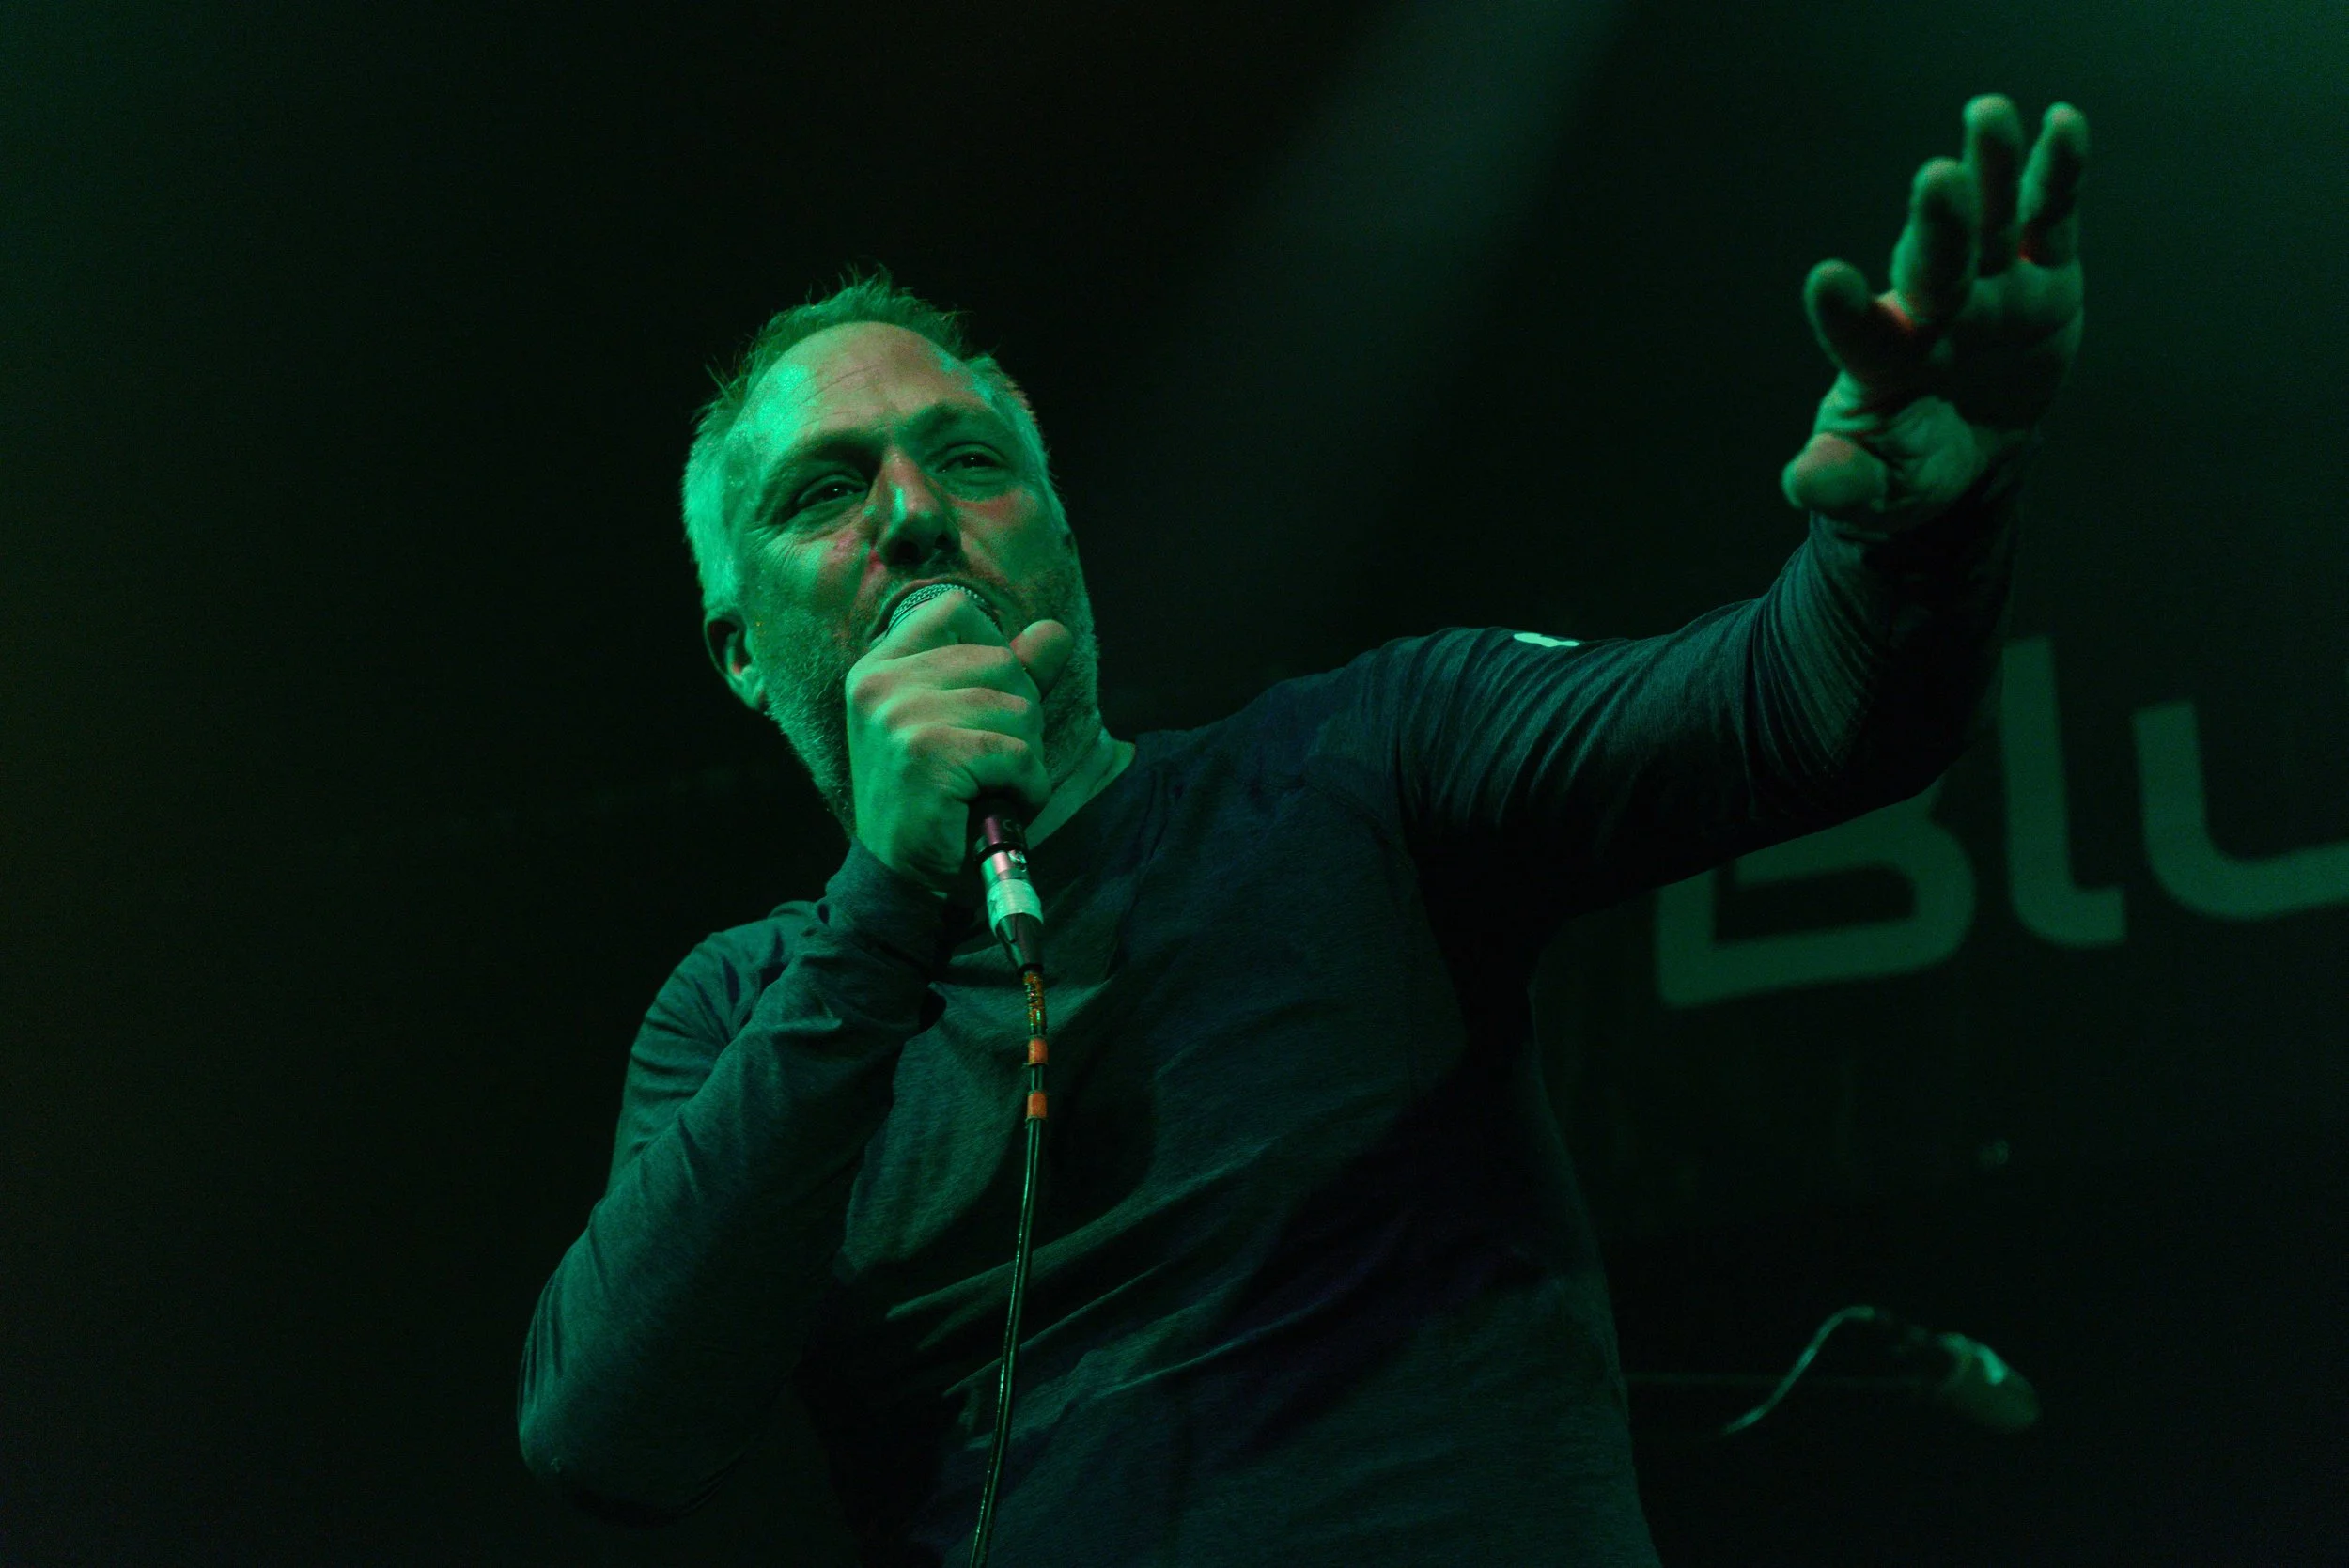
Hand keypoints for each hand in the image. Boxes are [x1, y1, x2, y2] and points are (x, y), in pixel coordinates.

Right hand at [844, 590, 1075, 893]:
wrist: (902, 879)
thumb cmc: (936, 799)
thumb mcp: (964, 723)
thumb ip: (1010, 672)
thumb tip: (1054, 632)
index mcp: (879, 666)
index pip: (955, 611)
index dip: (992, 648)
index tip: (984, 700)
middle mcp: (880, 682)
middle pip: (1000, 660)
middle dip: (1019, 714)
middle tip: (991, 762)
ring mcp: (899, 715)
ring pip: (1016, 706)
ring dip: (1024, 755)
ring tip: (992, 785)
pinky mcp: (926, 753)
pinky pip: (1017, 751)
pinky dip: (1027, 785)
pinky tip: (1001, 803)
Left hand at [1782, 95, 2088, 531]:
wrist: (1967, 446)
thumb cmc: (1907, 462)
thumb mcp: (1879, 488)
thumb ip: (1846, 481)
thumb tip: (1803, 482)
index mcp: (1884, 363)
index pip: (1860, 336)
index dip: (1844, 312)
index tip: (1826, 280)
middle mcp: (1933, 311)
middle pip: (1934, 263)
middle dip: (1938, 226)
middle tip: (1935, 180)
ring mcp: (1988, 285)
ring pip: (1989, 221)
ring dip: (1990, 171)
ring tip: (1986, 117)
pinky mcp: (2041, 272)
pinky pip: (2050, 217)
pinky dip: (2059, 172)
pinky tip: (2062, 123)